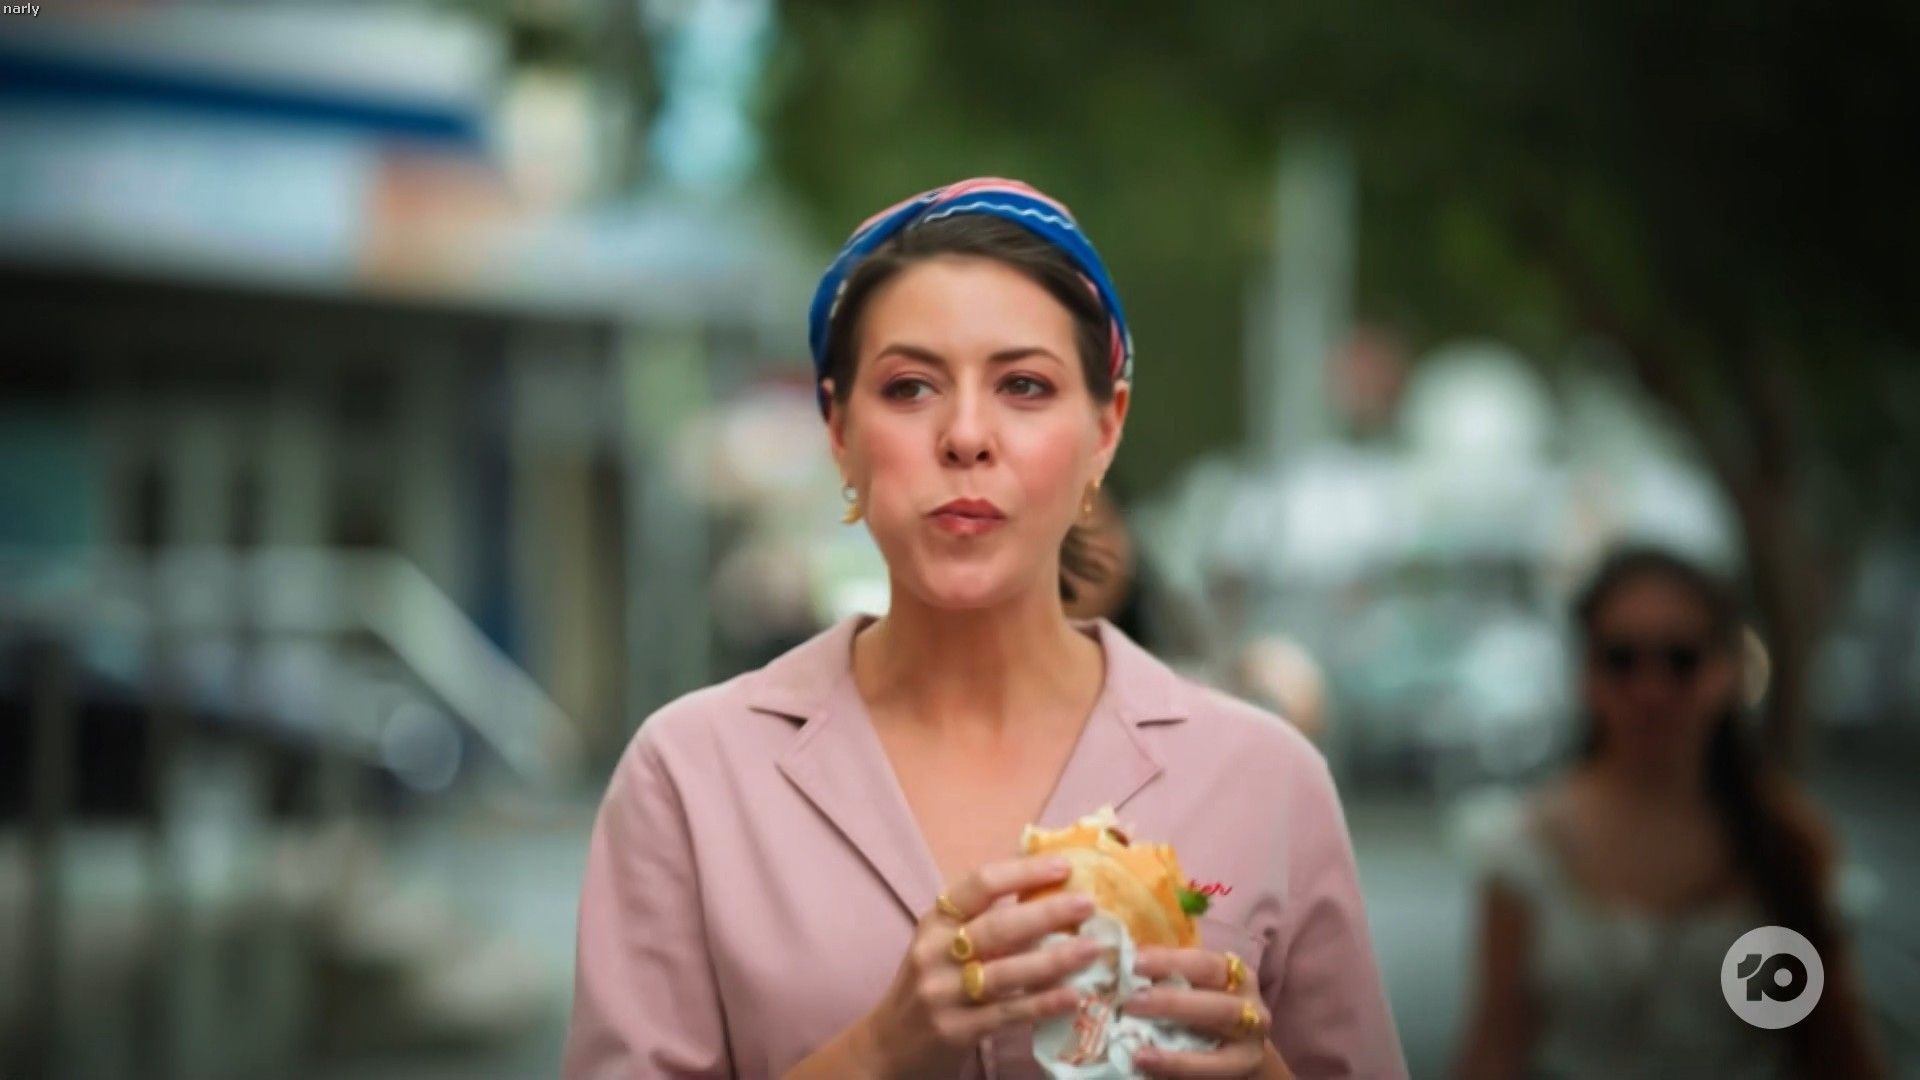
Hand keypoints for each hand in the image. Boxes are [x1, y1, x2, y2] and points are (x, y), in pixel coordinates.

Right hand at [863, 855, 1105, 1079]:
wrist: (887, 1047)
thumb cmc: (930, 986)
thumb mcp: (942, 945)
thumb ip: (983, 921)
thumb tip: (1046, 891)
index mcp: (936, 921)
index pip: (979, 885)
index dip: (1022, 872)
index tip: (1063, 866)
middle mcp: (935, 952)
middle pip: (997, 927)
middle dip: (1047, 913)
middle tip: (1088, 904)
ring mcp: (942, 993)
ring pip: (1005, 971)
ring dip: (1054, 959)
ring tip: (1092, 949)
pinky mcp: (954, 1030)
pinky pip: (1007, 1014)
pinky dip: (1042, 1003)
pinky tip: (1072, 996)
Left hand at [1117, 946, 1275, 1077]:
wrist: (1234, 1048)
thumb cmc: (1202, 1004)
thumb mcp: (1188, 983)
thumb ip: (1159, 972)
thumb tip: (1110, 954)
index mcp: (1236, 975)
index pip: (1205, 964)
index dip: (1171, 962)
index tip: (1135, 962)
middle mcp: (1251, 1007)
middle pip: (1218, 1006)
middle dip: (1173, 1005)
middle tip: (1132, 1004)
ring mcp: (1250, 1044)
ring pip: (1219, 1054)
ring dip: (1177, 1054)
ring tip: (1139, 1054)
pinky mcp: (1240, 1069)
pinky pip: (1212, 1072)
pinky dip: (1179, 1070)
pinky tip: (1150, 1067)